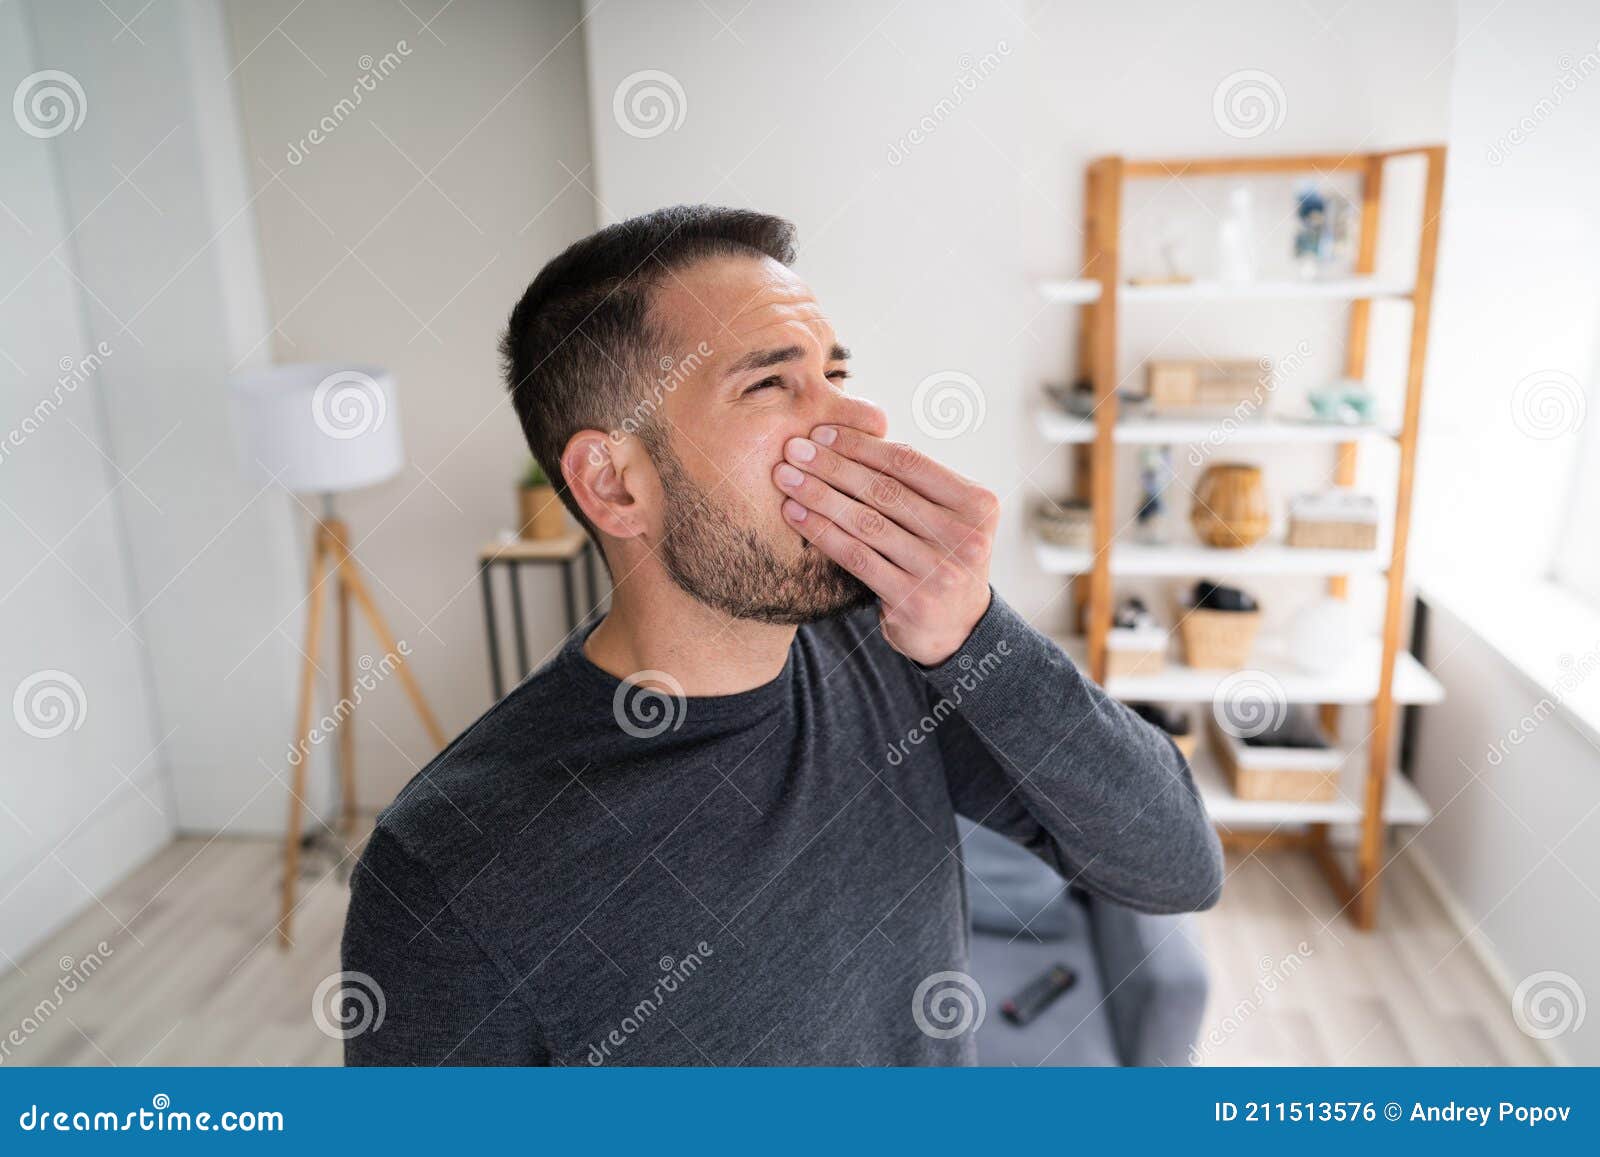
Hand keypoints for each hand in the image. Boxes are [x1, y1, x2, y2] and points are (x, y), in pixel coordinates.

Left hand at [773, 424, 997, 665]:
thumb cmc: (939, 557)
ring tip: (786, 477)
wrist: (958, 628)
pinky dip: (821, 532)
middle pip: (884, 490)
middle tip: (793, 449)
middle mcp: (965, 536)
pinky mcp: (912, 599)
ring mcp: (940, 570)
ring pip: (866, 522)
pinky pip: (856, 557)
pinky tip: (794, 515)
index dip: (861, 445)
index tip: (822, 432)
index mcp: (977, 503)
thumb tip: (849, 434)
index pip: (910, 462)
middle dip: (832, 466)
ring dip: (819, 496)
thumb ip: (914, 483)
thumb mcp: (945, 517)